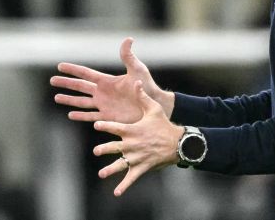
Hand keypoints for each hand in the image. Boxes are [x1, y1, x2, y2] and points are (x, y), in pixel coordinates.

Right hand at [51, 38, 173, 122]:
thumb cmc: (147, 86)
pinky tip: (70, 115)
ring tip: (56, 98)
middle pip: (80, 87)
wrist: (154, 105)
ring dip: (69, 100)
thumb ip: (128, 56)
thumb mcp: (137, 69)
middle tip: (52, 80)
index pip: (86, 74)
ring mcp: (104, 105)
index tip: (60, 66)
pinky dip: (80, 116)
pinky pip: (90, 116)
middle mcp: (103, 92)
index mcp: (107, 81)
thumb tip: (128, 38)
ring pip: (82, 102)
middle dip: (66, 83)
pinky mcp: (108, 117)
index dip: (73, 70)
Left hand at [93, 81, 184, 195]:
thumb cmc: (164, 124)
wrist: (178, 142)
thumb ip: (142, 96)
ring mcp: (136, 157)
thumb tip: (136, 81)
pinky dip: (124, 186)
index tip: (95, 125)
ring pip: (120, 164)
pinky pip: (131, 178)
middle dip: (104, 149)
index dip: (104, 126)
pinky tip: (116, 192)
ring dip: (110, 170)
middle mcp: (132, 144)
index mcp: (132, 130)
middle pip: (114, 147)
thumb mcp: (153, 108)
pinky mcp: (142, 167)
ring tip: (102, 174)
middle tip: (96, 151)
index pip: (114, 127)